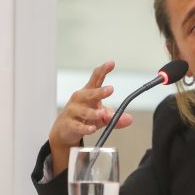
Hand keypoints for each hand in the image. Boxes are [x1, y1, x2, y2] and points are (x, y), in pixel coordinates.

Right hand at [48, 61, 133, 175]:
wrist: (65, 131)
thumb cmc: (84, 118)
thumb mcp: (102, 117)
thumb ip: (115, 117)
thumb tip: (129, 119)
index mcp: (89, 93)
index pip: (96, 78)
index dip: (103, 70)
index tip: (111, 63)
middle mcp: (80, 99)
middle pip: (89, 93)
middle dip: (99, 92)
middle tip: (110, 89)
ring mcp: (73, 111)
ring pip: (83, 111)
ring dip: (92, 112)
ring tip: (101, 114)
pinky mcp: (69, 124)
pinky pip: (78, 126)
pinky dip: (85, 128)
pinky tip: (91, 129)